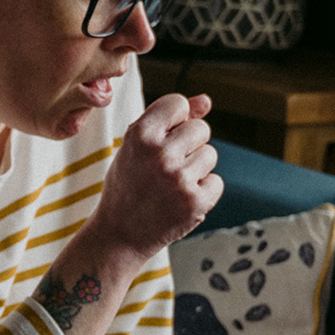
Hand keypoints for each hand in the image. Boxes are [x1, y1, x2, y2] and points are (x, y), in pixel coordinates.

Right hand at [86, 93, 223, 262]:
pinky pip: (216, 182)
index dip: (175, 119)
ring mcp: (179, 179)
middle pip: (201, 128)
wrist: (119, 233)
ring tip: (170, 184)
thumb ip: (170, 119)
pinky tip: (180, 200)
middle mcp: (160, 153)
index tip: (163, 136)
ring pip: (210, 155)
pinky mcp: (195, 202)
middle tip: (165, 165)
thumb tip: (207, 101)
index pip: (179, 103)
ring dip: (196, 168)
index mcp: (140, 134)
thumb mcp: (136, 145)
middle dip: (189, 144)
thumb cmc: (128, 183)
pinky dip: (203, 191)